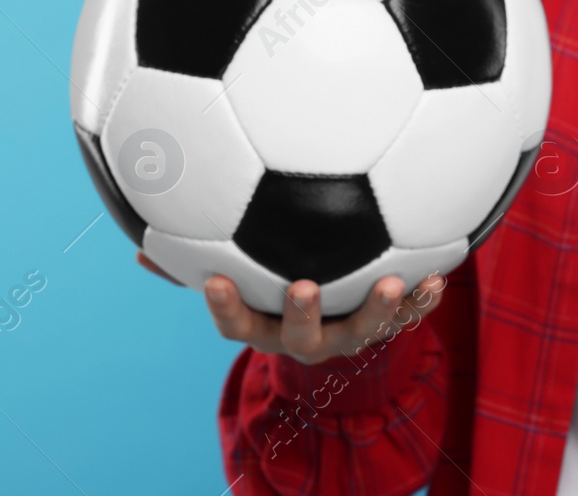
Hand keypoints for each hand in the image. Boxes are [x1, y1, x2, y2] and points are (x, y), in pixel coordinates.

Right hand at [135, 250, 446, 365]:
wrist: (333, 321)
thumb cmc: (271, 286)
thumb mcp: (236, 275)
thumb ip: (194, 262)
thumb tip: (139, 238)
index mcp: (266, 326)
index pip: (237, 324)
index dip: (225, 307)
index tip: (216, 281)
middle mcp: (306, 337)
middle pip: (301, 336)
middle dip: (301, 315)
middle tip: (303, 287)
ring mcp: (349, 334)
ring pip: (364, 330)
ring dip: (380, 308)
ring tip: (394, 282)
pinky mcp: (387, 324)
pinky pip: (408, 315)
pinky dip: (423, 298)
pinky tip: (438, 276)